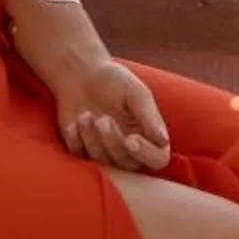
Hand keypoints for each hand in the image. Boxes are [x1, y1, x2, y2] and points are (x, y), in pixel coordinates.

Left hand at [49, 59, 171, 172]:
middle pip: (127, 164)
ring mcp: (105, 151)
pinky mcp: (83, 151)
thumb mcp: (135, 92)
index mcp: (149, 134)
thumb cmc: (113, 80)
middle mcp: (130, 148)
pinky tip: (75, 121)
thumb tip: (163, 141)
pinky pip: (81, 157)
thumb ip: (149, 116)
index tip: (130, 139)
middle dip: (112, 142)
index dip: (146, 154)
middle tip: (103, 119)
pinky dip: (76, 139)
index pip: (158, 159)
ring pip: (102, 162)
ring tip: (86, 115)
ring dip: (92, 139)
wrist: (80, 74)